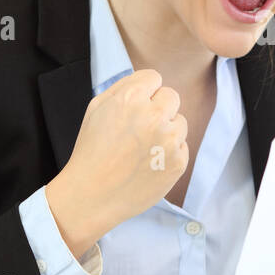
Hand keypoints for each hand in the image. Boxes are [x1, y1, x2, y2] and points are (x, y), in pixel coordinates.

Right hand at [45, 69, 188, 257]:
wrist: (92, 196)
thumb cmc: (92, 151)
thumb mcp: (96, 109)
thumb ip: (124, 87)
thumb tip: (148, 81)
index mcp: (131, 98)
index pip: (154, 78)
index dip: (143, 92)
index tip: (134, 108)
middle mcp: (153, 116)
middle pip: (171, 97)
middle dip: (158, 108)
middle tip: (139, 128)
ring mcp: (169, 141)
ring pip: (180, 122)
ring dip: (166, 131)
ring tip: (142, 148)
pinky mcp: (178, 162)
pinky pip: (182, 146)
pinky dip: (169, 153)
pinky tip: (149, 164)